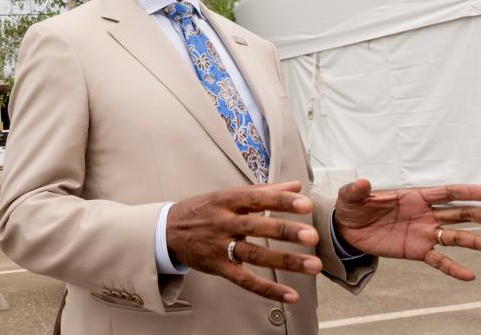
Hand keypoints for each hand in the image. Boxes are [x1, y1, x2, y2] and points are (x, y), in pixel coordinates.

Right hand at [167, 181, 322, 303]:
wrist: (168, 231)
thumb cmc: (202, 210)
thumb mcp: (227, 195)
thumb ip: (264, 191)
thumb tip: (296, 185)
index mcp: (226, 201)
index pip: (256, 198)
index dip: (281, 201)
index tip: (305, 203)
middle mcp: (223, 222)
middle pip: (257, 227)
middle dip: (285, 231)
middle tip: (312, 236)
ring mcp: (220, 246)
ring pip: (255, 255)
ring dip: (285, 261)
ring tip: (312, 265)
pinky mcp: (218, 267)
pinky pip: (245, 280)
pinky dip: (268, 289)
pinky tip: (290, 295)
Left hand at [334, 179, 480, 280]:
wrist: (347, 229)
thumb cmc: (353, 207)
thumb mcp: (350, 197)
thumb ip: (357, 190)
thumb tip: (363, 183)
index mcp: (415, 196)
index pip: (449, 192)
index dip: (471, 192)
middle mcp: (426, 214)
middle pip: (462, 214)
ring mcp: (424, 233)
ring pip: (457, 237)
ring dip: (478, 241)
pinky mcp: (417, 251)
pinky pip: (439, 260)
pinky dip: (453, 268)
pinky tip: (470, 275)